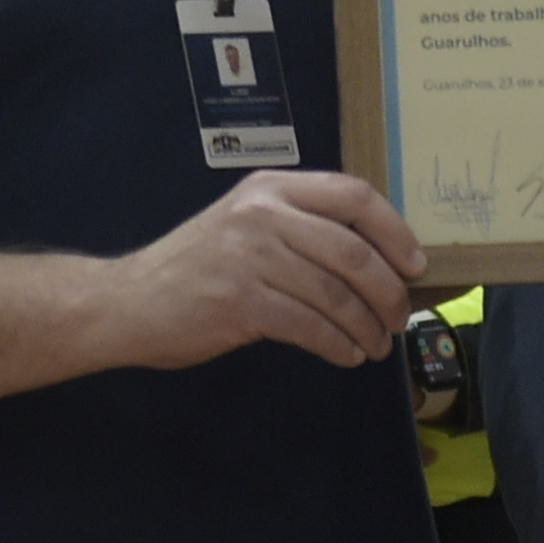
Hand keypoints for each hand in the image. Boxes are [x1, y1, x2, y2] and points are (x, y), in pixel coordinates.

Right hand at [108, 171, 426, 370]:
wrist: (128, 302)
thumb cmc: (196, 267)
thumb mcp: (246, 224)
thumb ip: (300, 227)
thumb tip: (376, 259)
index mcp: (271, 188)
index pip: (353, 195)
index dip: (394, 230)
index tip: (415, 264)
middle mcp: (263, 214)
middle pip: (353, 251)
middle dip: (388, 291)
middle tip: (399, 318)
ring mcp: (250, 257)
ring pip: (335, 294)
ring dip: (366, 326)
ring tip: (375, 345)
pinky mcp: (240, 302)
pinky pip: (309, 326)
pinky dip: (337, 345)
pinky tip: (346, 355)